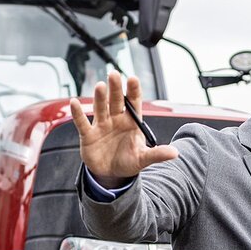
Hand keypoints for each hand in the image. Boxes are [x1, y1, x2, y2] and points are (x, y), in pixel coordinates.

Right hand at [70, 73, 176, 187]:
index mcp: (131, 122)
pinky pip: (82, 123)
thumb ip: (157, 154)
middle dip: (115, 88)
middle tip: (113, 74)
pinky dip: (78, 113)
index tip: (133, 79)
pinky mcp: (88, 135)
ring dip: (99, 98)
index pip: (133, 102)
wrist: (111, 175)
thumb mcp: (143, 159)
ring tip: (100, 86)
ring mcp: (101, 125)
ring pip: (100, 108)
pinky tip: (75, 102)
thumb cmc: (128, 162)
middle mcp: (116, 119)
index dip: (133, 91)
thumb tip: (176, 153)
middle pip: (115, 101)